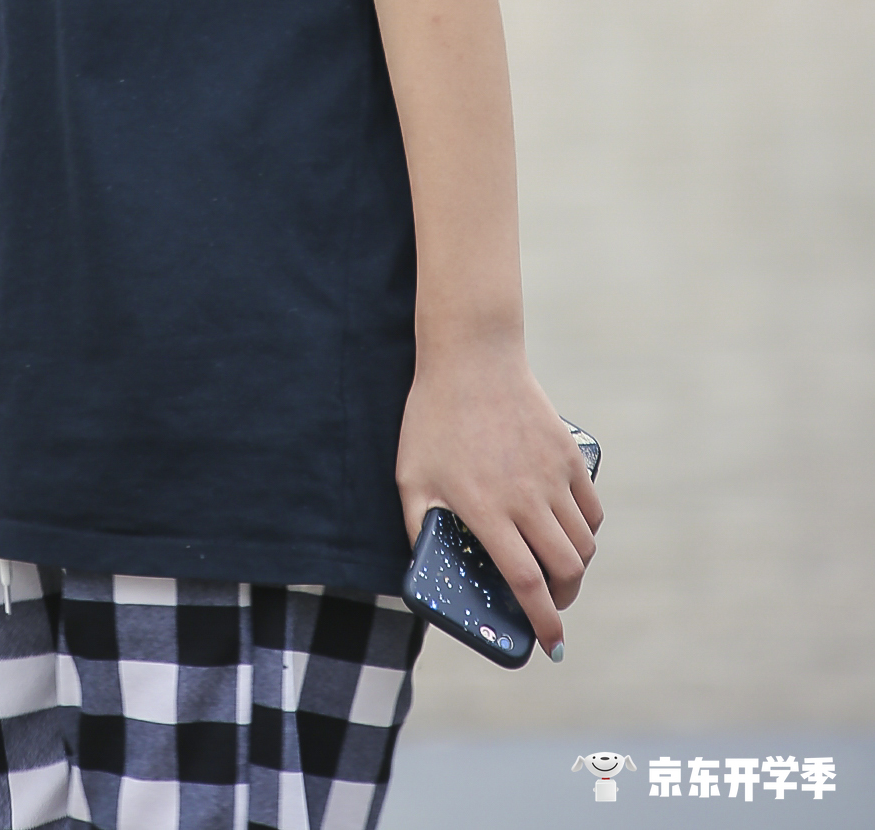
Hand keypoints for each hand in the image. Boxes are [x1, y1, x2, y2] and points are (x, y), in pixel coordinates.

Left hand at [397, 339, 602, 659]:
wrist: (471, 358)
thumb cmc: (433, 419)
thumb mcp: (411, 479)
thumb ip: (420, 529)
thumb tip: (428, 574)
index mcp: (487, 509)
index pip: (526, 582)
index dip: (542, 621)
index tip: (549, 645)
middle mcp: (526, 497)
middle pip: (565, 569)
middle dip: (563, 601)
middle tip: (551, 607)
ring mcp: (552, 475)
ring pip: (583, 543)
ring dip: (576, 569)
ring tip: (558, 573)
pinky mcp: (569, 455)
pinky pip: (591, 509)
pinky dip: (588, 533)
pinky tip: (571, 537)